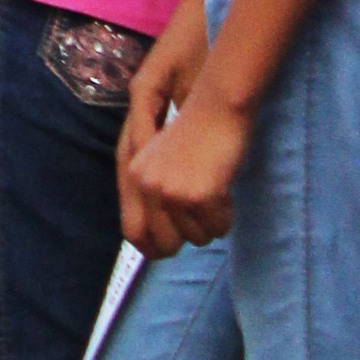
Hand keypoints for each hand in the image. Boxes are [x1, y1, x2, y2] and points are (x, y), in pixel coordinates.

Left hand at [122, 80, 244, 256]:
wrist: (216, 108)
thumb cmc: (194, 133)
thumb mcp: (161, 162)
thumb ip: (154, 193)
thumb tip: (156, 241)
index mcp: (133, 176)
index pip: (132, 231)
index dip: (151, 248)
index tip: (166, 252)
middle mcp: (146, 186)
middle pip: (167, 244)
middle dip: (187, 238)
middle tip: (202, 219)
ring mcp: (171, 192)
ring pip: (198, 238)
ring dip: (210, 222)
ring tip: (212, 189)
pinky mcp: (199, 196)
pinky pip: (219, 228)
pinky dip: (226, 216)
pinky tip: (224, 189)